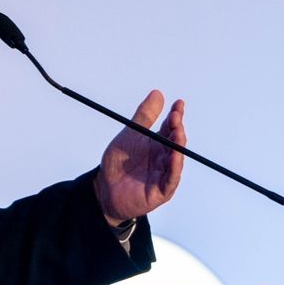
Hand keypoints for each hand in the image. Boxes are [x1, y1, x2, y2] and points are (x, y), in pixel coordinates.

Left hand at [94, 91, 185, 224]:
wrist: (104, 188)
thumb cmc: (118, 163)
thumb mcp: (130, 135)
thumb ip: (144, 116)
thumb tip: (158, 93)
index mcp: (158, 144)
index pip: (171, 127)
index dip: (176, 115)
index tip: (179, 102)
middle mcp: (165, 158)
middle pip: (175, 141)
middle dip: (177, 128)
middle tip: (175, 116)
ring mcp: (165, 174)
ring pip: (176, 159)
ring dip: (178, 145)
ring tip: (178, 131)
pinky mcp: (162, 190)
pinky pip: (171, 178)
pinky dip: (174, 167)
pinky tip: (174, 156)